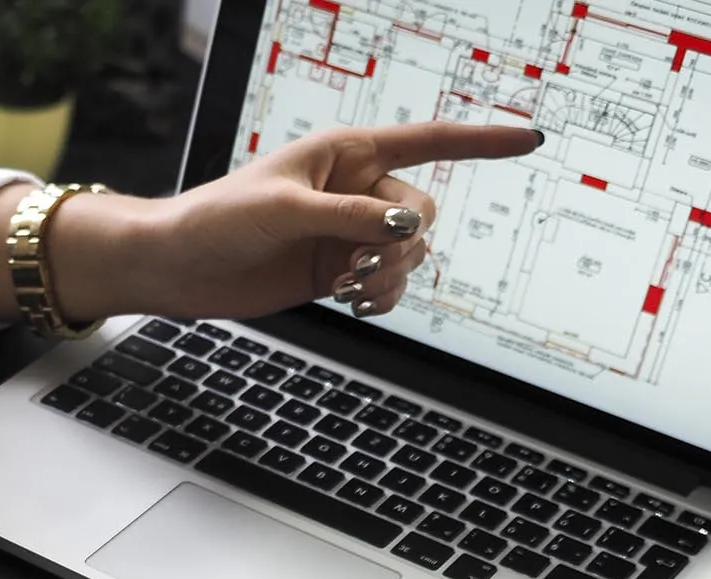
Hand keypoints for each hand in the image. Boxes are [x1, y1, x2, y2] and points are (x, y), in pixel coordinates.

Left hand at [120, 123, 541, 320]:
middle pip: (422, 212)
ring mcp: (349, 233)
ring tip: (345, 288)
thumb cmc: (220, 219)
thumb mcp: (286, 211)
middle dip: (401, 244)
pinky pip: (389, 285)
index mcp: (347, 153)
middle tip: (356, 268)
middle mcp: (355, 190)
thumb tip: (407, 227)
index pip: (429, 141)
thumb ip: (351, 217)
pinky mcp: (338, 271)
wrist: (180, 266)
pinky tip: (358, 306)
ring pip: (409, 254)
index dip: (482, 141)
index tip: (530, 139)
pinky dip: (384, 298)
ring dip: (390, 275)